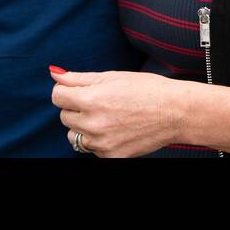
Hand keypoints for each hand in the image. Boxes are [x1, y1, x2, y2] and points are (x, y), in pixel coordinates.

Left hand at [49, 67, 186, 157]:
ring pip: (75, 135)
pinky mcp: (112, 157)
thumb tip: (54, 72)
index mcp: (91, 100)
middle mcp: (93, 124)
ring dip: (84, 126)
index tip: (78, 90)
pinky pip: (91, 149)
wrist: (175, 112)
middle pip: (64, 116)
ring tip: (106, 117)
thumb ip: (78, 77)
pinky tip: (115, 129)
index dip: (66, 90)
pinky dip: (98, 140)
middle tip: (99, 101)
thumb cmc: (146, 89)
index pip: (57, 96)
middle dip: (76, 108)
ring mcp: (102, 144)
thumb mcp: (111, 77)